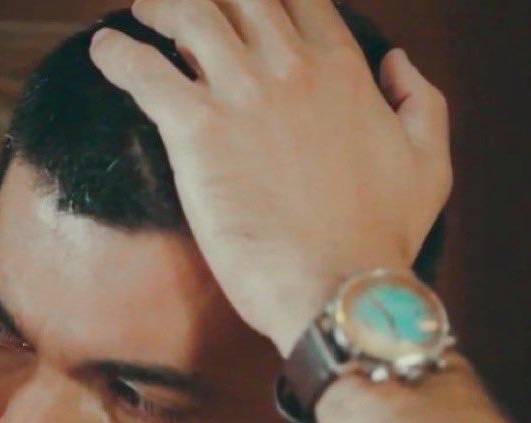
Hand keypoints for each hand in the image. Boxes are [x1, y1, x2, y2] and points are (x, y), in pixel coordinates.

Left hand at [89, 0, 451, 354]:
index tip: (240, 3)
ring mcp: (243, 95)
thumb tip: (398, 62)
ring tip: (139, 14)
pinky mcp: (198, 133)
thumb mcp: (429, 161)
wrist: (339, 286)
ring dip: (158, 7)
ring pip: (189, 15)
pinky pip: (145, 73)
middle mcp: (292, 68)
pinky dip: (117, 55)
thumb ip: (421, 100)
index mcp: (343, 69)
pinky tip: (102, 51)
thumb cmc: (380, 238)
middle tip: (176, 6)